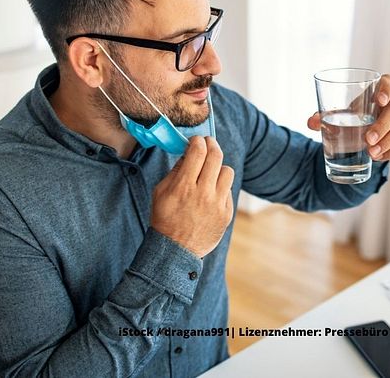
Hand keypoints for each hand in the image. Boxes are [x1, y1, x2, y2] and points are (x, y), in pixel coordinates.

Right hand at [151, 136, 234, 257]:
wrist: (175, 250)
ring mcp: (218, 204)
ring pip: (227, 171)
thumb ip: (176, 171)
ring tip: (211, 171)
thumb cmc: (165, 218)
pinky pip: (228, 191)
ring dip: (218, 167)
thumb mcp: (161, 192)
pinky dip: (220, 187)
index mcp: (184, 186)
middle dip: (212, 144)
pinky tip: (211, 192)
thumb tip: (188, 153)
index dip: (198, 141)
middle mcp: (203, 193)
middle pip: (216, 156)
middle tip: (208, 143)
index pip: (198, 151)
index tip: (196, 141)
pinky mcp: (227, 214)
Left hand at [307, 74, 389, 160]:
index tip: (379, 100)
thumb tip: (311, 122)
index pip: (388, 81)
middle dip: (383, 125)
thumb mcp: (337, 119)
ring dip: (389, 141)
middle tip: (367, 140)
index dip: (387, 88)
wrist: (361, 138)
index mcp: (377, 92)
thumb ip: (323, 118)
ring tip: (371, 154)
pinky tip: (381, 157)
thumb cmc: (350, 122)